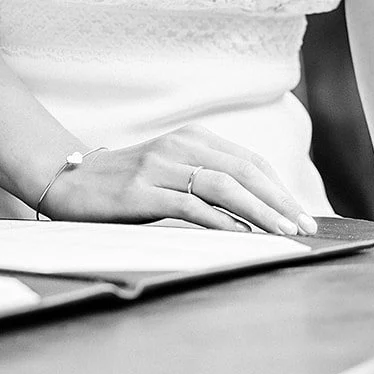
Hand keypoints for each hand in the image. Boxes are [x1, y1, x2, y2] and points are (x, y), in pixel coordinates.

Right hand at [40, 125, 318, 235]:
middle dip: (280, 200)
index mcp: (188, 138)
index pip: (248, 161)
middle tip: (306, 226)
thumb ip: (204, 179)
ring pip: (223, 186)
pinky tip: (241, 234)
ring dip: (260, 210)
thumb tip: (257, 209)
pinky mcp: (141, 191)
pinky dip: (221, 220)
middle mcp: (176, 147)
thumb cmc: (123, 183)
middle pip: (243, 171)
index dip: (279, 187)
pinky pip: (190, 206)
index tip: (302, 213)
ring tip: (284, 232)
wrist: (67, 181)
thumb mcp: (168, 171)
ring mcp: (157, 167)